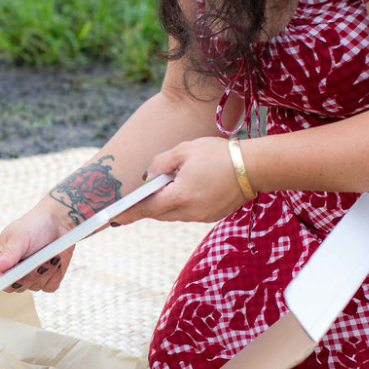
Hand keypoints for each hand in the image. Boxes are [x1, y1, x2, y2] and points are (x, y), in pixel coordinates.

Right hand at [0, 205, 75, 293]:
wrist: (58, 222)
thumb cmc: (34, 225)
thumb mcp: (19, 237)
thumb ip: (8, 254)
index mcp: (1, 260)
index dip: (6, 280)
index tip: (18, 273)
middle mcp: (15, 271)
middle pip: (18, 286)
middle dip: (30, 273)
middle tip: (38, 259)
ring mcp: (31, 276)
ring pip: (36, 286)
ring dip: (46, 270)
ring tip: (48, 254)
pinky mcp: (47, 278)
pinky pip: (50, 286)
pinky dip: (55, 274)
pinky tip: (55, 259)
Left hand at [110, 137, 246, 225]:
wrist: (255, 166)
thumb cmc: (219, 154)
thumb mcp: (185, 150)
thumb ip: (161, 163)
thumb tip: (148, 176)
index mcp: (181, 196)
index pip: (147, 208)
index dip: (129, 212)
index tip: (113, 218)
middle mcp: (191, 212)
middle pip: (159, 213)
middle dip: (148, 205)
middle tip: (139, 195)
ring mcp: (203, 216)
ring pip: (174, 214)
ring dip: (166, 203)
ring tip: (168, 185)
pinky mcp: (212, 216)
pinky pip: (188, 213)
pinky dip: (182, 204)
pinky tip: (187, 188)